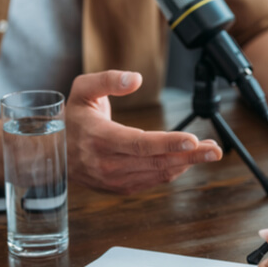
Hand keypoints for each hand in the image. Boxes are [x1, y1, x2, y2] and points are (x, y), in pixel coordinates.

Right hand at [66, 70, 221, 193]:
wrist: (52, 153)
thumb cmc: (72, 118)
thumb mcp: (82, 89)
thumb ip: (108, 80)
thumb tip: (135, 78)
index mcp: (99, 138)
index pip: (140, 143)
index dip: (168, 143)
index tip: (193, 140)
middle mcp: (107, 163)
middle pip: (156, 161)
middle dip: (190, 156)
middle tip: (215, 150)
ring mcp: (114, 179)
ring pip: (157, 174)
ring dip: (186, 164)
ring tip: (209, 151)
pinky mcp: (120, 188)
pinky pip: (152, 181)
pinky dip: (173, 171)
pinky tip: (188, 160)